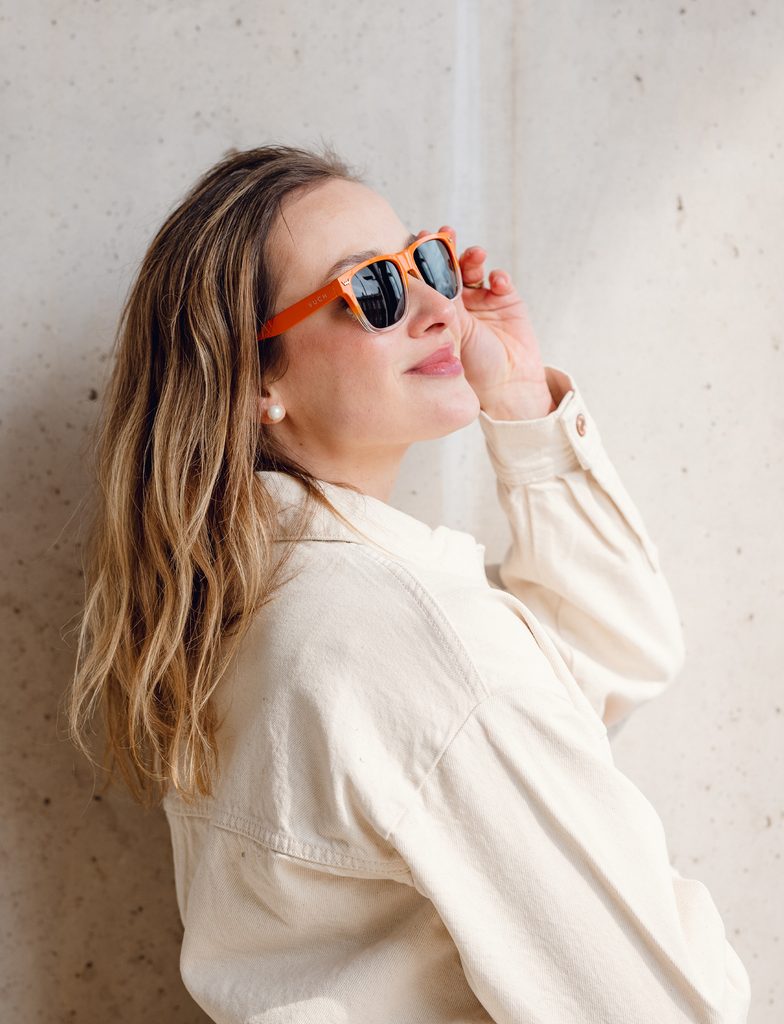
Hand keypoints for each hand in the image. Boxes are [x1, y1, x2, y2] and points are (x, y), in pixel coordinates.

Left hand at [422, 226, 555, 418]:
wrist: (508, 385)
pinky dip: (498, 277)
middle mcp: (458, 303)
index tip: (419, 238)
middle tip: (444, 232)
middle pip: (450, 267)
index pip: (428, 279)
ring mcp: (482, 300)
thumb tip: (414, 280)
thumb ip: (437, 310)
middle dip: (447, 248)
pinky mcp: (506, 300)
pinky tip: (497, 282)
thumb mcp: (449, 337)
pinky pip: (500, 280)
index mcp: (438, 312)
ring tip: (475, 255)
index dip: (424, 258)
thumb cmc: (474, 369)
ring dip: (473, 258)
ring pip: (474, 268)